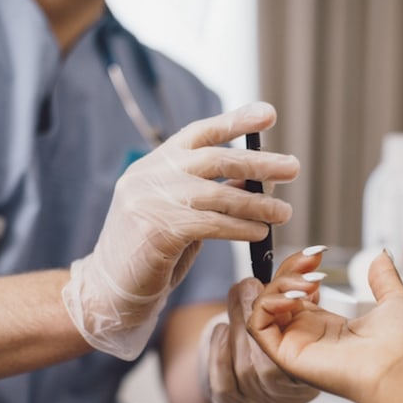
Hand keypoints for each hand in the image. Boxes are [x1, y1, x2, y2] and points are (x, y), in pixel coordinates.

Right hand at [62, 102, 298, 359]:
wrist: (109, 289)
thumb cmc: (152, 252)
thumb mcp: (181, 213)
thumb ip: (211, 193)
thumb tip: (257, 180)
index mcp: (155, 164)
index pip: (199, 132)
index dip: (235, 121)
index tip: (269, 113)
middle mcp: (149, 175)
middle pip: (214, 158)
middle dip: (258, 162)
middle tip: (293, 167)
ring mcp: (149, 200)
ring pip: (216, 193)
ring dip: (257, 204)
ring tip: (285, 212)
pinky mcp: (156, 230)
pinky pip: (210, 224)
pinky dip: (240, 228)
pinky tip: (259, 234)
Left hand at [203, 261, 322, 402]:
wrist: (259, 372)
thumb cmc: (286, 334)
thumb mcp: (301, 310)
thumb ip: (302, 288)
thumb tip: (310, 256)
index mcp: (314, 375)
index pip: (297, 354)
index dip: (285, 320)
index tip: (280, 290)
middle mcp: (287, 397)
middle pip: (265, 362)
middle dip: (254, 316)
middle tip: (248, 284)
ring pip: (243, 368)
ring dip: (236, 326)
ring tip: (238, 298)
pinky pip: (221, 381)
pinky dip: (219, 351)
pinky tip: (223, 330)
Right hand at [248, 249, 402, 402]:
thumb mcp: (394, 300)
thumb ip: (383, 278)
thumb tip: (381, 256)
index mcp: (330, 326)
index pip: (297, 293)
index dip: (300, 269)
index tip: (318, 252)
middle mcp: (310, 336)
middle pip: (278, 296)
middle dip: (289, 270)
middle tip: (312, 261)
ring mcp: (297, 346)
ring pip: (265, 308)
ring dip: (278, 285)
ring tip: (307, 282)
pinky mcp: (288, 356)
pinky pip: (258, 327)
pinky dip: (267, 304)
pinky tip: (294, 296)